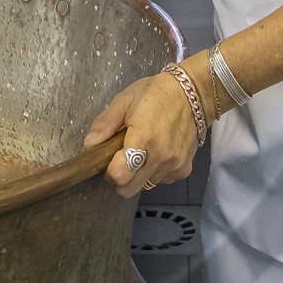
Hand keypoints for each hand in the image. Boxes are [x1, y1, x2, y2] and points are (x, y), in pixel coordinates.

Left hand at [85, 67, 205, 196]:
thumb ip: (105, 123)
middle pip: (129, 189)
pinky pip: (160, 180)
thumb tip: (90, 144)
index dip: (109, 171)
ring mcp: (174, 165)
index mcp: (144, 137)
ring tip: (142, 150)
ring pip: (144, 185)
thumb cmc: (156, 93)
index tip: (108, 159)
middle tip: (120, 158)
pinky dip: (153, 171)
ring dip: (137, 174)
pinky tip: (156, 151)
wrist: (193, 94)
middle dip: (120, 177)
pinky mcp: (183, 169)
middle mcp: (161, 156)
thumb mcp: (125, 100)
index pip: (120, 174)